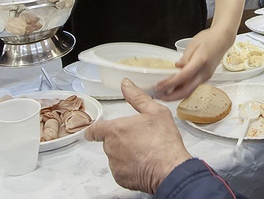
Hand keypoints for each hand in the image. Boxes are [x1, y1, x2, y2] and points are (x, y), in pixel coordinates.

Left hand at [84, 79, 191, 193]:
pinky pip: (122, 171)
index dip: (95, 129)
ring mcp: (114, 165)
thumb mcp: (155, 111)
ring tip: (145, 151)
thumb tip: (126, 84)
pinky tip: (144, 163)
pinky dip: (130, 167)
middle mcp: (110, 148)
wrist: (170, 169)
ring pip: (116, 156)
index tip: (97, 130)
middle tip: (139, 138)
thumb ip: (137, 97)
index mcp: (115, 130)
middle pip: (108, 142)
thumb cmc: (163, 141)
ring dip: (125, 154)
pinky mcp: (121, 178)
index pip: (94, 130)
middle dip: (120, 140)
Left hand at [154, 27, 228, 100]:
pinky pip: (193, 87)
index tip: (159, 86)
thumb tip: (177, 67)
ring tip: (163, 95)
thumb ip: (185, 58)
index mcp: (201, 61)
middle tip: (159, 96)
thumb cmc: (209, 39)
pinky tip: (174, 89)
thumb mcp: (193, 44)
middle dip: (172, 97)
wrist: (223, 39)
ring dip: (176, 95)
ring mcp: (206, 77)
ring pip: (190, 91)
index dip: (170, 83)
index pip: (183, 76)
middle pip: (187, 90)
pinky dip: (182, 90)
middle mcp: (204, 72)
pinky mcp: (205, 78)